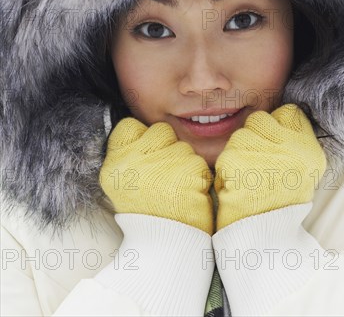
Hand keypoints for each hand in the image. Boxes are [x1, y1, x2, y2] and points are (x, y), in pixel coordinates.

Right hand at [99, 117, 214, 234]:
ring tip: (175, 189)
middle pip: (161, 130)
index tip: (146, 153)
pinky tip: (188, 194)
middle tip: (164, 175)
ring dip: (184, 163)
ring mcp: (162, 163)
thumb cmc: (144, 213)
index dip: (142, 136)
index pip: (129, 125)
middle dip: (168, 146)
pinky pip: (199, 163)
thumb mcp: (120, 185)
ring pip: (183, 146)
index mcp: (115, 162)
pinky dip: (198, 178)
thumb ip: (128, 156)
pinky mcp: (188, 171)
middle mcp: (135, 159)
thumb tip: (140, 132)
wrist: (164, 246)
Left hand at [214, 103, 326, 230]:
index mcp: (308, 148)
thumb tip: (277, 117)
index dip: (275, 125)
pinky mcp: (236, 162)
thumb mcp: (303, 171)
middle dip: (252, 138)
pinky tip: (238, 189)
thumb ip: (293, 141)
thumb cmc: (281, 204)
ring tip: (250, 181)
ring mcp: (262, 153)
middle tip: (258, 166)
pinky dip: (226, 173)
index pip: (288, 112)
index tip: (273, 145)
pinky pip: (225, 156)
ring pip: (238, 136)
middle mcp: (290, 147)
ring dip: (238, 155)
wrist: (266, 239)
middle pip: (259, 119)